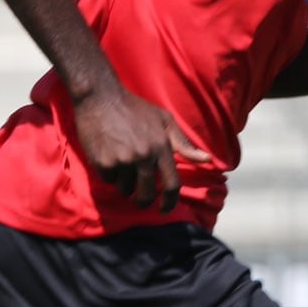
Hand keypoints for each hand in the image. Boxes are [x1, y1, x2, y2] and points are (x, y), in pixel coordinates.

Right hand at [70, 85, 213, 210]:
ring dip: (124, 183)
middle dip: (144, 200)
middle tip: (140, 197)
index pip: (172, 185)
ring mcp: (123, 160)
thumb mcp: (164, 120)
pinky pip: (109, 180)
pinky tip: (109, 156)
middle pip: (147, 194)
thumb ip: (184, 144)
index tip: (165, 209)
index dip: (170, 202)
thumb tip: (207, 160)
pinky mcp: (103, 162)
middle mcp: (144, 156)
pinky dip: (110, 174)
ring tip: (122, 164)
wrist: (101, 96)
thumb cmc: (135, 108)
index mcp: (162, 147)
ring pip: (126, 189)